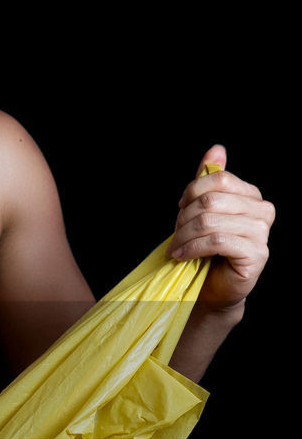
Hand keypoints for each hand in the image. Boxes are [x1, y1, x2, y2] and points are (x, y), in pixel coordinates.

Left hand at [168, 144, 274, 309]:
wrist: (213, 288)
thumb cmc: (208, 251)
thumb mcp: (204, 211)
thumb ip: (209, 181)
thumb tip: (217, 149)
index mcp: (252, 196)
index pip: (219, 179)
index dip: (192, 192)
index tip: (180, 208)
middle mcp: (263, 211)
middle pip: (212, 200)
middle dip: (184, 218)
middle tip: (175, 236)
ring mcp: (262, 233)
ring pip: (211, 221)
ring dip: (184, 236)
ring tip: (175, 249)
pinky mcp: (256, 255)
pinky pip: (217, 241)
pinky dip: (192, 248)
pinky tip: (181, 257)